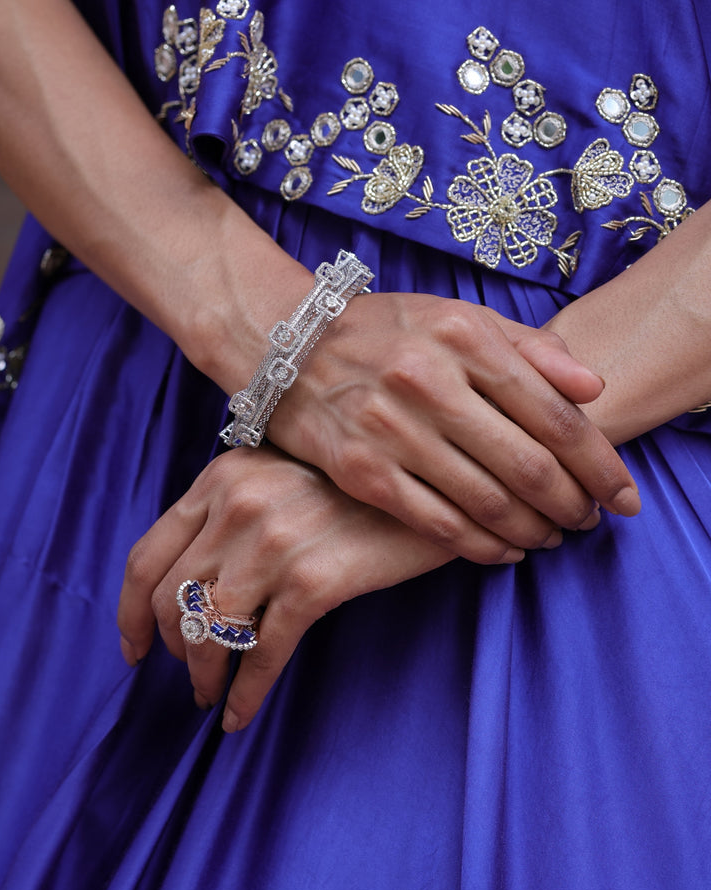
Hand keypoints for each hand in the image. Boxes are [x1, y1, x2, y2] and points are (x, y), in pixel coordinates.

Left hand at [116, 446, 526, 731]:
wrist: (442, 480)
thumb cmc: (365, 489)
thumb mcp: (287, 477)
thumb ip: (238, 511)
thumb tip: (201, 580)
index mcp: (221, 476)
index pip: (145, 555)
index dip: (129, 613)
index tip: (134, 648)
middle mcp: (237, 503)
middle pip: (167, 598)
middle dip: (170, 651)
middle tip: (190, 678)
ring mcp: (273, 541)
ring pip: (207, 629)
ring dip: (205, 676)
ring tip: (214, 697)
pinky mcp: (315, 579)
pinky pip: (262, 652)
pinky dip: (246, 693)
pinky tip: (242, 716)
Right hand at [265, 293, 638, 557]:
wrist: (288, 348)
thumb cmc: (386, 332)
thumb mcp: (458, 318)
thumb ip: (531, 348)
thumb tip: (594, 389)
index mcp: (463, 336)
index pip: (555, 413)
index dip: (599, 463)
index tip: (621, 494)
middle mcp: (429, 380)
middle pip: (528, 463)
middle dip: (572, 503)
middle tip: (590, 521)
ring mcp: (391, 430)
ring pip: (486, 500)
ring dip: (532, 529)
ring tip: (552, 537)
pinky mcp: (362, 471)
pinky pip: (436, 522)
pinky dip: (480, 544)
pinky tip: (503, 550)